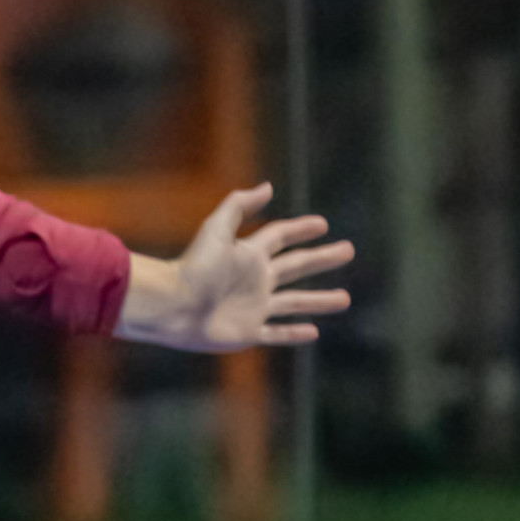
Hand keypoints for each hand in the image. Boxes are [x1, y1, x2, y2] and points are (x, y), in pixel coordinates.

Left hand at [114, 183, 353, 352]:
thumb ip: (238, 206)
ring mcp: (252, 307)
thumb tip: (268, 186)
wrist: (172, 307)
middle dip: (322, 259)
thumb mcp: (215, 230)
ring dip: (319, 301)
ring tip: (345, 299)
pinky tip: (314, 331)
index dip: (301, 229)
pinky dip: (294, 334)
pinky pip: (276, 333)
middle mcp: (254, 280)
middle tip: (348, 251)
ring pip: (294, 303)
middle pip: (296, 267)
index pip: (281, 237)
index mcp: (248, 255)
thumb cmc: (192, 268)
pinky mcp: (247, 332)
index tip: (322, 224)